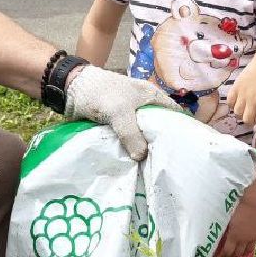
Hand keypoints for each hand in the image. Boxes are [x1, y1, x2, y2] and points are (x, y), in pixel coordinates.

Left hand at [64, 66, 178, 161]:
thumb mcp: (120, 113)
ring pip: (142, 136)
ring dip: (143, 149)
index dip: (180, 129)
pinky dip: (129, 150)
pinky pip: (127, 140)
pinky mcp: (116, 125)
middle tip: (165, 164)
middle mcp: (144, 106)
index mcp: (152, 96)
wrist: (72, 88)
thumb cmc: (101, 93)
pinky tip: (132, 164)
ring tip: (150, 168)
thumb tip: (141, 157)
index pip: (174, 114)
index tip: (183, 149)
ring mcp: (129, 116)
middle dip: (160, 144)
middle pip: (158, 128)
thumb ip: (132, 135)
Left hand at [218, 200, 255, 256]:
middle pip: (238, 254)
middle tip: (228, 255)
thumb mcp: (227, 218)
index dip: (223, 255)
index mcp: (233, 236)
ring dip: (243, 253)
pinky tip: (251, 242)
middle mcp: (243, 240)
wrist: (254, 202)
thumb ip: (225, 228)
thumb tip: (221, 234)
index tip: (219, 256)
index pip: (227, 251)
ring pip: (249, 251)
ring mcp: (253, 238)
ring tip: (239, 252)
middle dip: (232, 256)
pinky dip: (254, 244)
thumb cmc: (238, 207)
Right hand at [227, 55, 255, 126]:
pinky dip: (233, 104)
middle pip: (247, 119)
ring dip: (242, 113)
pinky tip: (239, 101)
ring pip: (237, 112)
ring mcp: (243, 93)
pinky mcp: (236, 87)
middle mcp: (253, 100)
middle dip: (251, 119)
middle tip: (253, 114)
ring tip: (246, 108)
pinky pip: (230, 101)